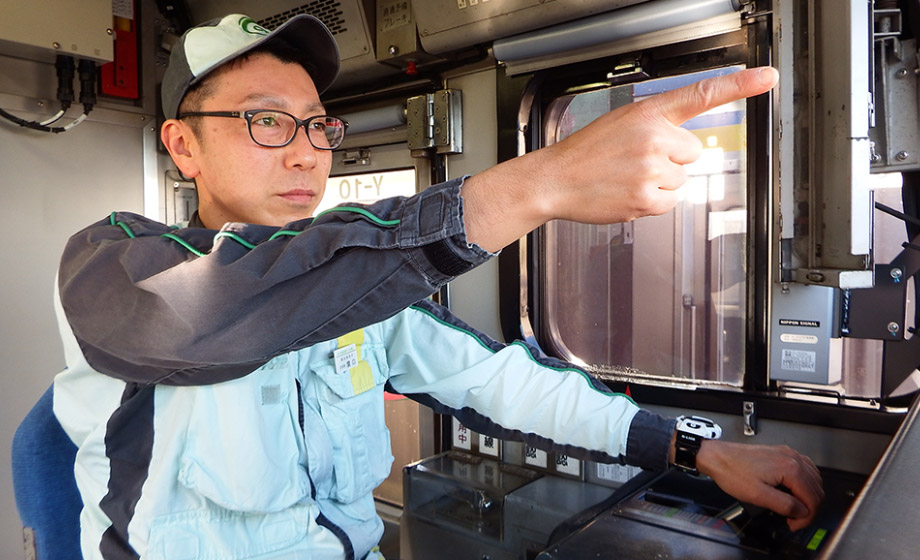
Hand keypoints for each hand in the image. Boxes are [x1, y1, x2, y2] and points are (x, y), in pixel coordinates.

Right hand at [462, 66, 778, 251]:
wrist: (555, 181)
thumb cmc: (586, 154)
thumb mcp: (621, 123)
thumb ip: (657, 127)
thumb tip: (688, 146)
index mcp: (648, 113)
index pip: (702, 94)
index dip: (740, 85)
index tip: (767, 77)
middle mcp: (654, 138)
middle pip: (693, 152)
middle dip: (671, 159)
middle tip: (637, 161)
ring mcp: (652, 170)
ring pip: (682, 178)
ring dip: (661, 182)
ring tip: (628, 178)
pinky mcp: (649, 199)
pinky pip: (672, 201)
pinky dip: (654, 201)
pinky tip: (629, 192)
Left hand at [696, 440, 824, 531]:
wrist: (717, 456)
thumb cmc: (732, 472)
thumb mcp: (758, 496)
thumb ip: (784, 505)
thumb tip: (802, 512)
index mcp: (790, 468)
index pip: (813, 498)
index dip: (806, 517)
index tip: (794, 524)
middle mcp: (792, 458)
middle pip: (816, 489)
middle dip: (808, 508)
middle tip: (794, 520)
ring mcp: (788, 454)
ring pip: (813, 479)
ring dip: (808, 496)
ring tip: (793, 509)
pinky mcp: (782, 453)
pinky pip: (805, 469)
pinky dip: (804, 483)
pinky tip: (794, 492)